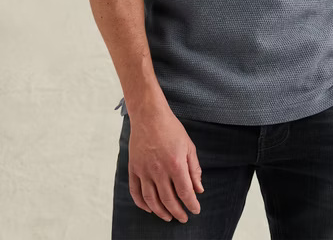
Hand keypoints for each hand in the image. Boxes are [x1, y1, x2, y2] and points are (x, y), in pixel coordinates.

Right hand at [127, 101, 203, 223]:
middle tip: (183, 218)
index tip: (195, 210)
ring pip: (151, 200)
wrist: (149, 115)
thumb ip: (194, 169)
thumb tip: (199, 189)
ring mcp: (144, 170)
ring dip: (160, 212)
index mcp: (175, 164)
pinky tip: (149, 208)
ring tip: (168, 216)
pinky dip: (141, 203)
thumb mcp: (189, 146)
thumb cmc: (171, 129)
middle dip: (178, 212)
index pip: (185, 192)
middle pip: (168, 200)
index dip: (191, 204)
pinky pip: (135, 191)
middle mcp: (159, 170)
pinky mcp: (133, 168)